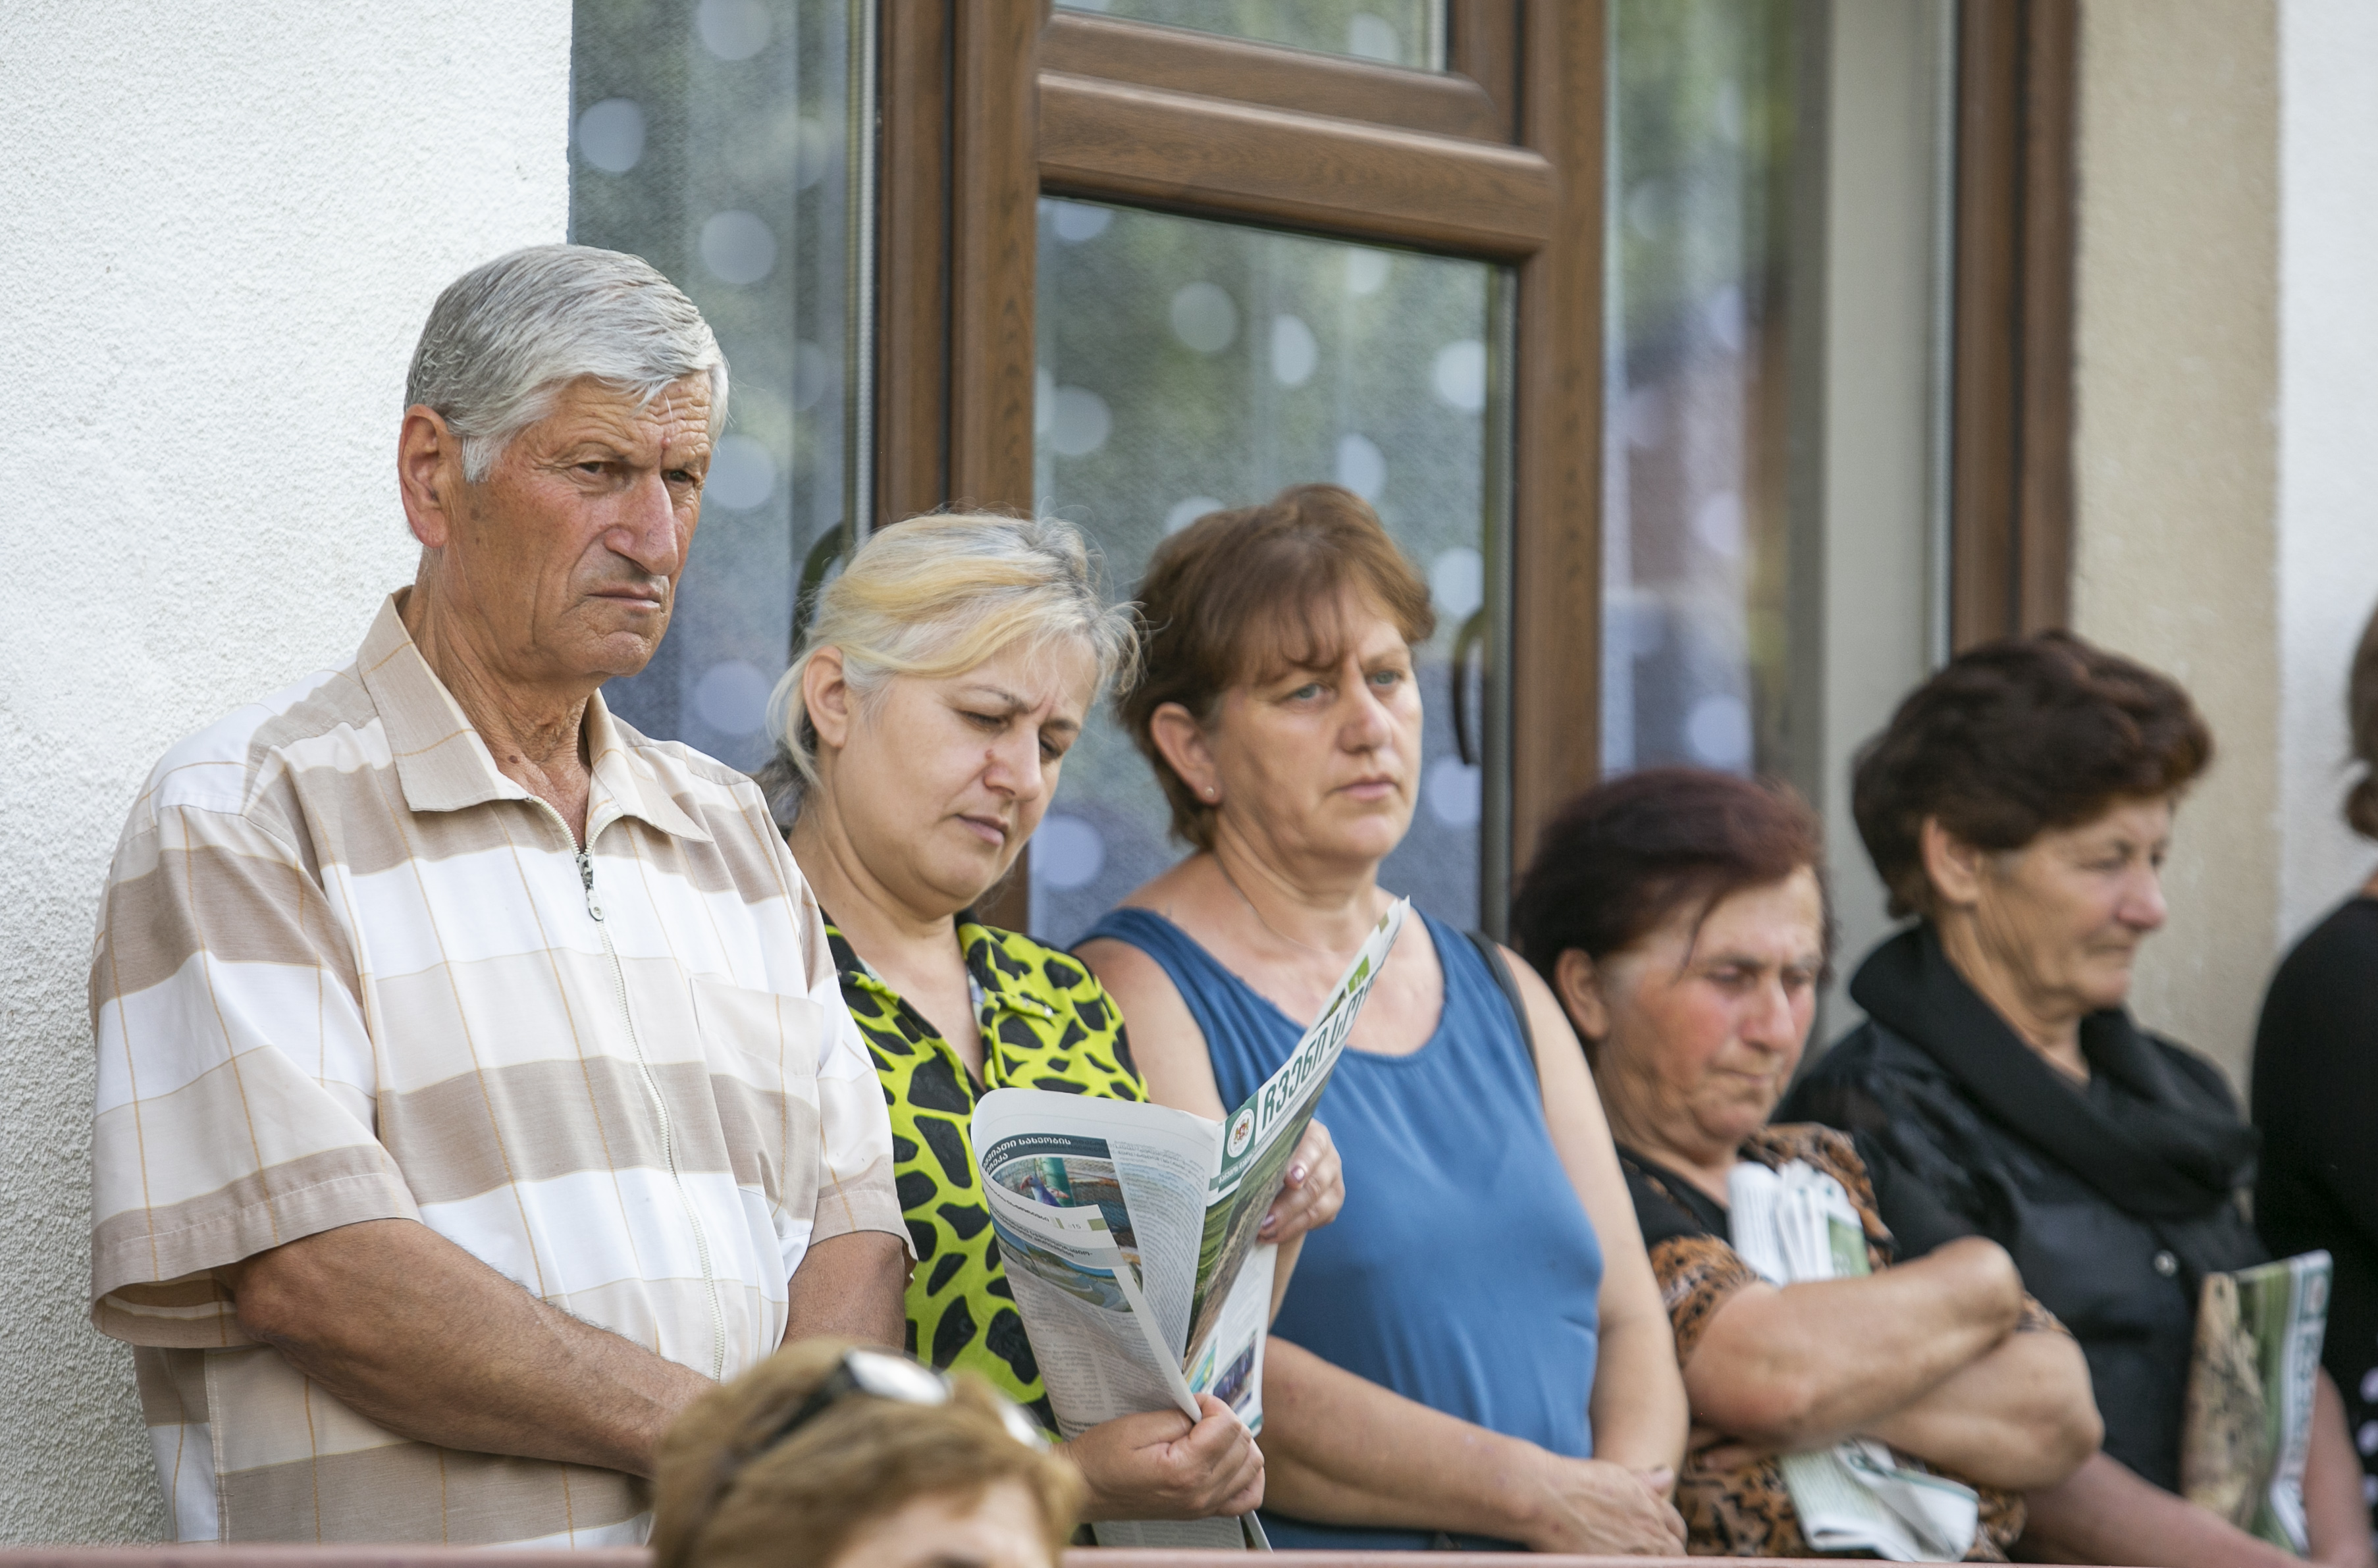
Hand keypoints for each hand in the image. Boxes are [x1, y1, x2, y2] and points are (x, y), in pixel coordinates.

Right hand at [1056, 1395, 1264, 1520]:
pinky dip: (1245, 1474)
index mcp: (1185, 1471)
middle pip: (1244, 1443)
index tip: (1191, 1403)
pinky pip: (1247, 1495)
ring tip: (1209, 1434)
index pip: (1229, 1425)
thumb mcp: (1136, 1426)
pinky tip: (1228, 1459)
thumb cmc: (1103, 1457)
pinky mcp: (1202, 1511)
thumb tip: (1205, 1412)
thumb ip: (1178, 1417)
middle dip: (1224, 1420)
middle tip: (1196, 1416)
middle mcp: (1201, 1493)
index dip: (1212, 1404)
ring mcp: (1204, 1506)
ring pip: (1252, 1466)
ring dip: (1237, 1442)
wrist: (1085, 1489)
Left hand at [1259, 1121, 1343, 1242]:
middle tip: (1266, 1219)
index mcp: (1312, 1132)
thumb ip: (1253, 1147)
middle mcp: (1327, 1155)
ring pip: (1317, 1204)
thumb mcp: (1262, 1142)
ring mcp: (1332, 1179)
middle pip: (1314, 1181)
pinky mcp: (1332, 1200)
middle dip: (1289, 1204)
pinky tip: (1273, 1234)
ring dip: (1289, 1221)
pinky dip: (1294, 1229)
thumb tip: (1225, 1153)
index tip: (1290, 1180)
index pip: (1313, 1145)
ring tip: (1264, 1230)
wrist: (1278, 1160)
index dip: (1303, 1163)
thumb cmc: (1265, 1148)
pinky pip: (1319, 1218)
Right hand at [1516, 1453, 1687, 1555]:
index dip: (1671, 1536)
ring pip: (1659, 1563)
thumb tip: (1667, 1475)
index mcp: (1651, 1508)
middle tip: (1646, 1553)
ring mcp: (1633, 1554)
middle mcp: (1649, 1533)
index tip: (1661, 1541)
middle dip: (1667, 1554)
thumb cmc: (1576, 1481)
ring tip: (1627, 1555)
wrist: (1546, 1495)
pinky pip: (1633, 1566)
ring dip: (1649, 1559)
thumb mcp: (1617, 1476)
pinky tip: (1609, 1560)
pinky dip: (1629, 1563)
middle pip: (1675, 1553)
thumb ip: (1646, 1482)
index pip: (1677, 1529)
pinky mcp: (1613, 1564)